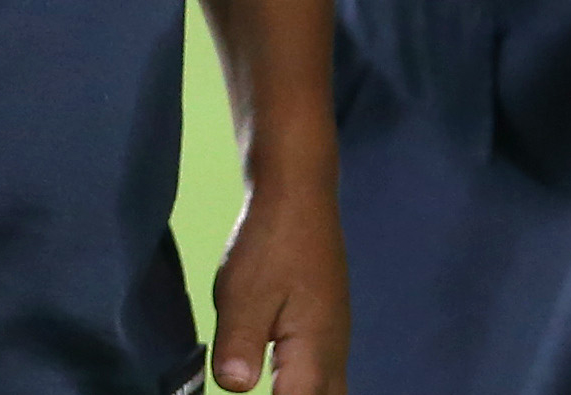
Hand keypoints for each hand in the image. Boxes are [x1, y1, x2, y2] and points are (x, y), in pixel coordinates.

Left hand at [209, 173, 349, 392]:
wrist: (299, 195)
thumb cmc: (270, 242)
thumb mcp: (243, 293)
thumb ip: (240, 345)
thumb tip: (237, 387)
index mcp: (313, 356)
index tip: (250, 392)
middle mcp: (332, 358)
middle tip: (268, 392)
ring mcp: (333, 345)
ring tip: (276, 390)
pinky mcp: (325, 333)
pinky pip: (324, 383)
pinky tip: (285, 389)